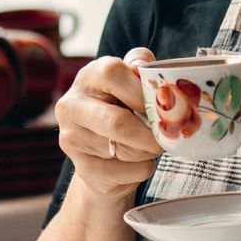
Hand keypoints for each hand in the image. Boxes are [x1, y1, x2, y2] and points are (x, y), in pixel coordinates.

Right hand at [55, 48, 162, 202]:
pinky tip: (137, 161)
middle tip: (168, 136)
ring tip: (151, 145)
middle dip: (151, 133)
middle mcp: (72, 106)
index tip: (158, 103)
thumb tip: (156, 72)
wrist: (102, 153)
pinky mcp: (84, 169)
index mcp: (88, 78)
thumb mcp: (131, 82)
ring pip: (125, 150)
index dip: (140, 89)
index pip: (112, 73)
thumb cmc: (123, 109)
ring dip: (149, 151)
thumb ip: (142, 69)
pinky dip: (142, 168)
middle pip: (117, 122)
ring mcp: (73, 139)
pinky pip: (127, 171)